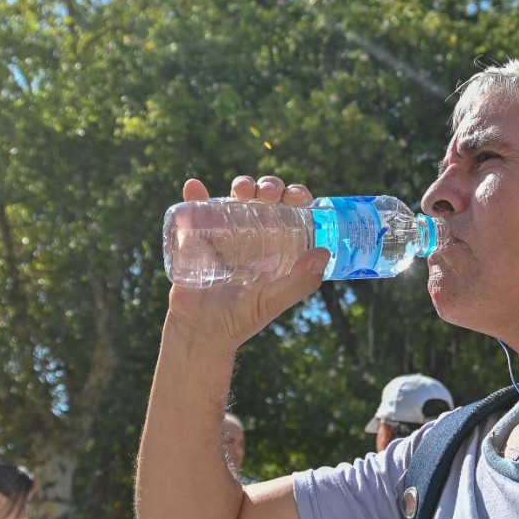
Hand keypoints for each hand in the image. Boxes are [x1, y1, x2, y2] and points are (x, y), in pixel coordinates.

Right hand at [167, 175, 328, 351]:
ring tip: (242, 189)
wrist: (199, 334)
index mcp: (276, 248)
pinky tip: (195, 187)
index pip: (292, 213)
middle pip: (266, 199)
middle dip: (270, 187)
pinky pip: (195, 210)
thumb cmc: (239, 321)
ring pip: (236, 198)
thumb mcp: (272, 302)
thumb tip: (324, 252)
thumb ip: (299, 283)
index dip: (296, 197)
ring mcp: (224, 234)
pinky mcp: (196, 237)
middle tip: (268, 193)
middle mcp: (253, 237)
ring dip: (242, 184)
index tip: (295, 197)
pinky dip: (194, 195)